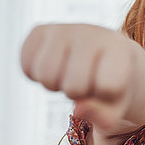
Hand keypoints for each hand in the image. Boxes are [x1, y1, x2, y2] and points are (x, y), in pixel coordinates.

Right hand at [20, 23, 144, 132]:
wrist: (103, 54)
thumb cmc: (113, 83)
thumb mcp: (117, 105)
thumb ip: (105, 116)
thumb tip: (78, 110)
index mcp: (118, 48)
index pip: (107, 87)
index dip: (105, 95)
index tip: (110, 83)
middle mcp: (91, 33)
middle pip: (73, 86)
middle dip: (77, 93)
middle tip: (85, 82)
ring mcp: (64, 28)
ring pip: (45, 75)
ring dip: (54, 85)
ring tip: (68, 75)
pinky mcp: (40, 30)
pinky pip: (26, 66)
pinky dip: (35, 75)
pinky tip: (53, 67)